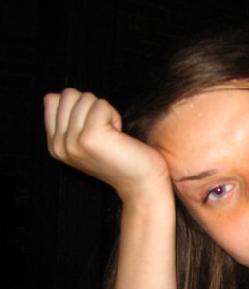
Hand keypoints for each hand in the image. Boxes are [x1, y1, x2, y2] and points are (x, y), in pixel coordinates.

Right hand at [44, 88, 170, 201]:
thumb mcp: (87, 140)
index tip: (96, 127)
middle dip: (93, 106)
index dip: (81, 105)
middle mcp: (59, 145)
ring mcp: (72, 142)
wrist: (142, 182)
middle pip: (68, 95)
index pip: (53, 99)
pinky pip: (101, 105)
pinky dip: (114, 115)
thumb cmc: (123, 158)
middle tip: (106, 132)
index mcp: (55, 145)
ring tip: (113, 136)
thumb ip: (70, 119)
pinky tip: (118, 135)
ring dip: (105, 112)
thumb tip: (59, 94)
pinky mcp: (89, 137)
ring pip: (85, 98)